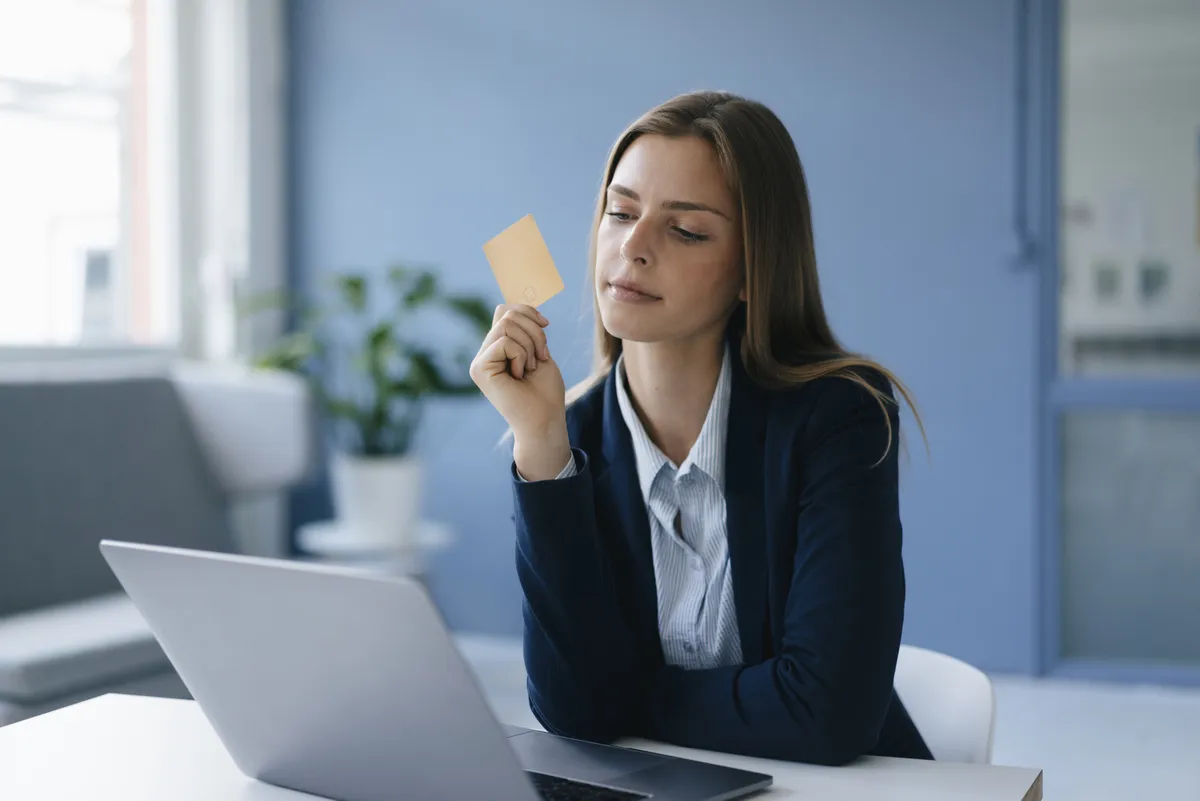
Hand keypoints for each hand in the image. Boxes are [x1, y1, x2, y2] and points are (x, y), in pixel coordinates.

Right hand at [470, 304, 566, 445]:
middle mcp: (484, 353)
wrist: (545, 419)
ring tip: (530, 368)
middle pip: (507, 314)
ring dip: (530, 344)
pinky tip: (519, 375)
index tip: (546, 325)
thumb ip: (523, 329)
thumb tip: (512, 306)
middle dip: (534, 332)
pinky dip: (521, 355)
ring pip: (506, 325)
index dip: (527, 311)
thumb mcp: (537, 349)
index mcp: (497, 348)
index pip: (504, 310)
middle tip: (540, 358)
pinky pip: (504, 342)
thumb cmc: (545, 390)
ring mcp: (479, 361)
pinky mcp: (479, 369)